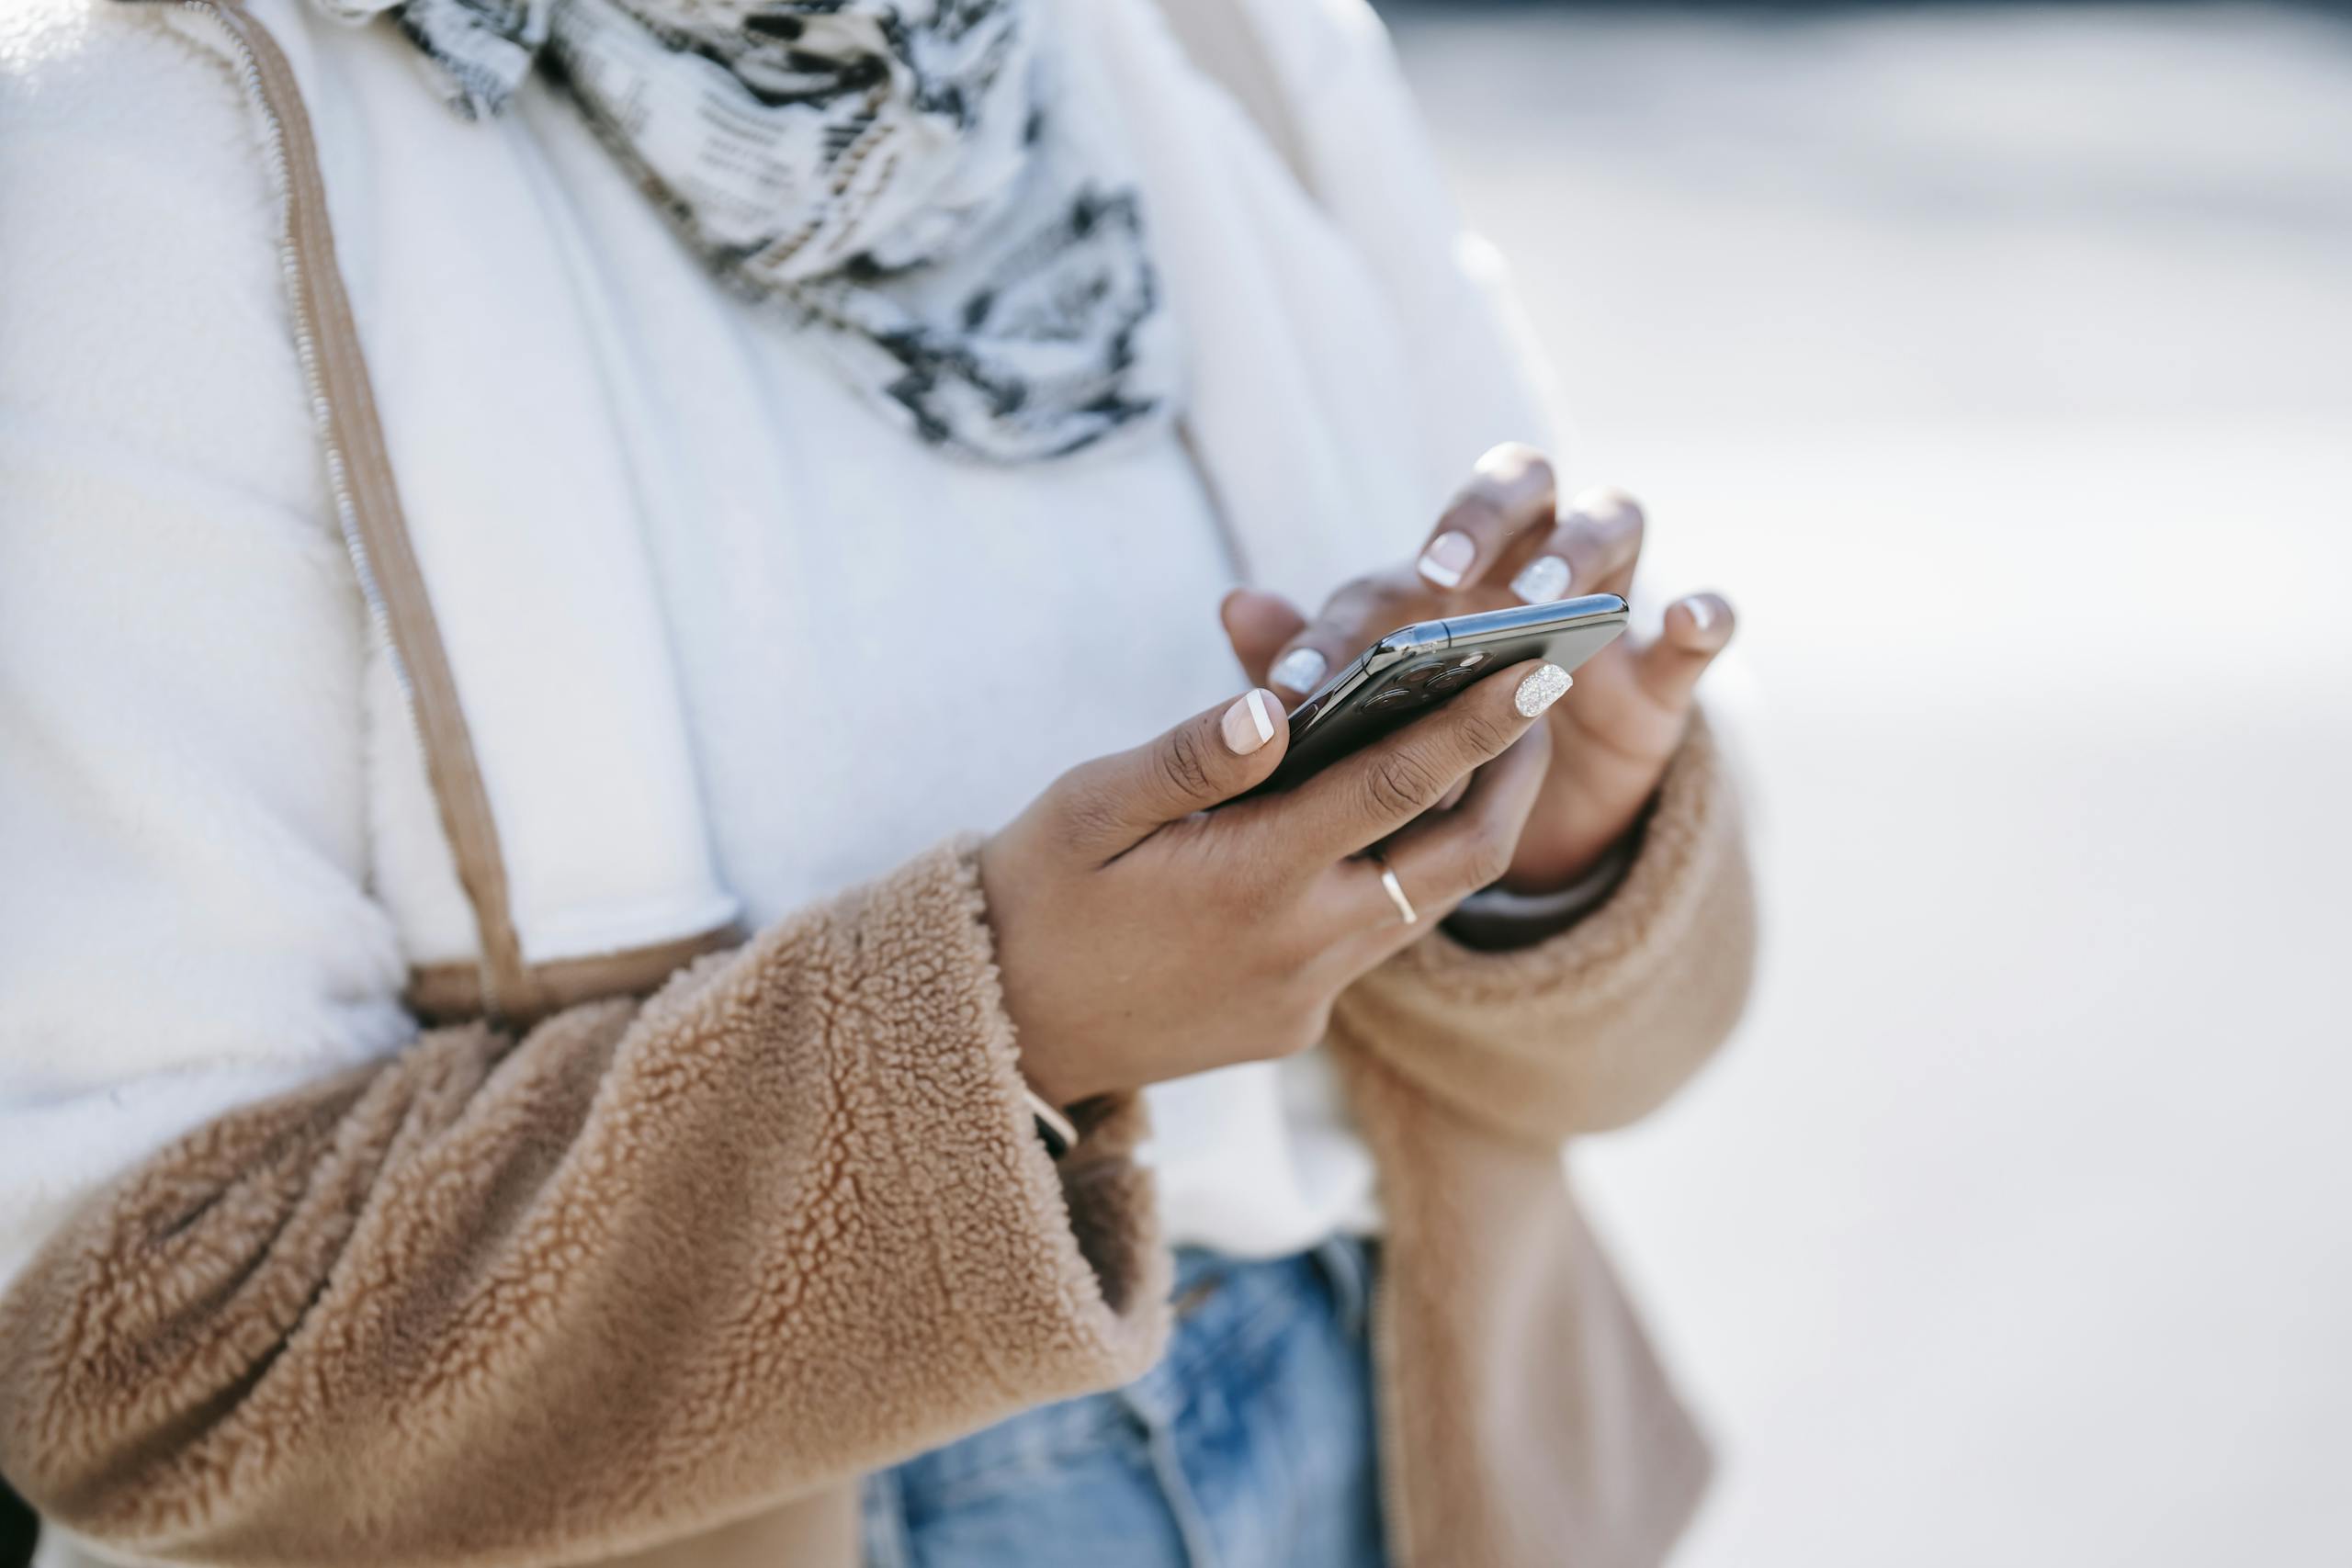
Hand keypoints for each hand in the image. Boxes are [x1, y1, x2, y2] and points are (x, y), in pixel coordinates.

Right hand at [981, 661, 1561, 1106]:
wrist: (999, 1032)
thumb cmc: (1034, 895)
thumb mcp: (1087, 807)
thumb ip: (1190, 757)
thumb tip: (1277, 704)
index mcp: (1253, 878)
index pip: (1401, 782)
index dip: (1481, 720)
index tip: (1542, 666)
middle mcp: (1302, 946)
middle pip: (1463, 857)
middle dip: (1514, 775)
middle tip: (1536, 700)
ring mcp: (1305, 997)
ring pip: (1427, 903)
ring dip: (1466, 827)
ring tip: (1480, 751)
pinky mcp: (1295, 1029)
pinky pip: (1374, 943)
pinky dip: (1398, 877)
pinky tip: (1381, 827)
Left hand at [1222, 444, 1733, 892]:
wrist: (1524, 822)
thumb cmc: (1432, 741)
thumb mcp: (1369, 716)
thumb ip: (1310, 659)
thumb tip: (1234, 606)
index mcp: (1449, 568)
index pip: (1404, 554)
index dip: (1360, 605)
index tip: (1311, 675)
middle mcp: (1529, 559)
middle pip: (1520, 486)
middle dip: (1479, 518)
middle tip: (1436, 576)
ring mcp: (1608, 602)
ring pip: (1613, 521)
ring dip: (1576, 555)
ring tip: (1539, 609)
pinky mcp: (1664, 671)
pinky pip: (1702, 623)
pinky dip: (1703, 615)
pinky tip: (1687, 623)